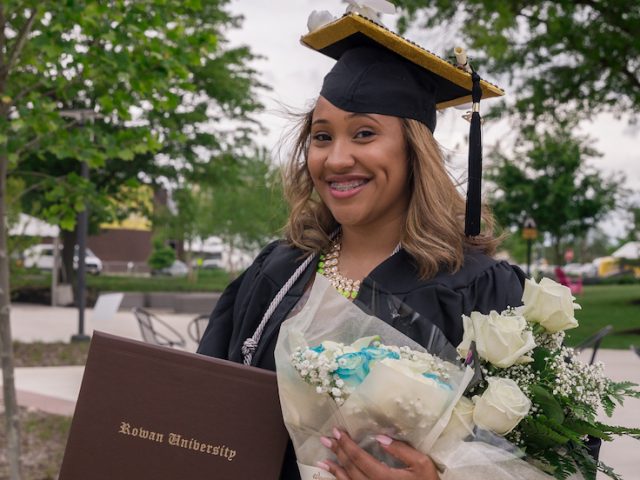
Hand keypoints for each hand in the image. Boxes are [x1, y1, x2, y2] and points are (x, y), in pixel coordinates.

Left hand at [318, 428, 439, 479]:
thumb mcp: (422, 464)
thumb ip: (401, 450)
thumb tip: (380, 437)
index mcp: (385, 477)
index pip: (359, 458)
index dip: (347, 444)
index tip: (337, 432)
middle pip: (350, 468)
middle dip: (338, 452)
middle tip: (326, 439)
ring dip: (335, 468)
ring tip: (324, 458)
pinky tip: (334, 474)